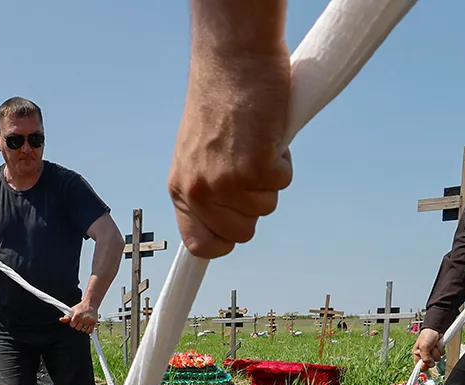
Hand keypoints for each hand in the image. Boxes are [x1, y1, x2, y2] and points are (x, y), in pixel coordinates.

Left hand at [61, 302, 98, 334]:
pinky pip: (89, 331)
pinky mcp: (94, 322)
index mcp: (77, 315)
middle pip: (78, 328)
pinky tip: (87, 325)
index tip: (75, 320)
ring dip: (83, 327)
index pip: (72, 325)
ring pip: (83, 330)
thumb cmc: (81, 307)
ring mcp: (89, 321)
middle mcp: (83, 318)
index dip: (73, 323)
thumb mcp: (72, 310)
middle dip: (78, 325)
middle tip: (80, 320)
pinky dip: (88, 330)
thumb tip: (61, 319)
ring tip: (84, 322)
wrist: (90, 303)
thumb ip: (67, 316)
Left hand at [169, 47, 293, 258]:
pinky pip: (283, 182)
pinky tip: (268, 133)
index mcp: (180, 189)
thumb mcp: (199, 153)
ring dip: (270, 178)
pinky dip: (284, 159)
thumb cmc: (221, 99)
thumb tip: (227, 219)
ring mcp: (225, 183)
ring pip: (266, 208)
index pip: (200, 244)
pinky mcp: (253, 168)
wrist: (233, 60)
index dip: (224, 240)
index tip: (236, 229)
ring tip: (257, 142)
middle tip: (251, 166)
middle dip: (255, 203)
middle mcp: (198, 191)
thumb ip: (207, 188)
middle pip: (242, 233)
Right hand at [412, 329, 444, 365]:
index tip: (426, 364)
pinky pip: (442, 355)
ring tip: (434, 345)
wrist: (435, 329)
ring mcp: (432, 354)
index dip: (423, 367)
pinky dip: (441, 349)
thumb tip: (429, 365)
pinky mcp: (438, 352)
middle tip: (430, 349)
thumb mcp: (423, 346)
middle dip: (432, 356)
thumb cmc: (426, 335)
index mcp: (417, 355)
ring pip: (437, 359)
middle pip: (430, 364)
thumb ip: (425, 357)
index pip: (419, 367)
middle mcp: (425, 356)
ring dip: (437, 351)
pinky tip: (438, 344)